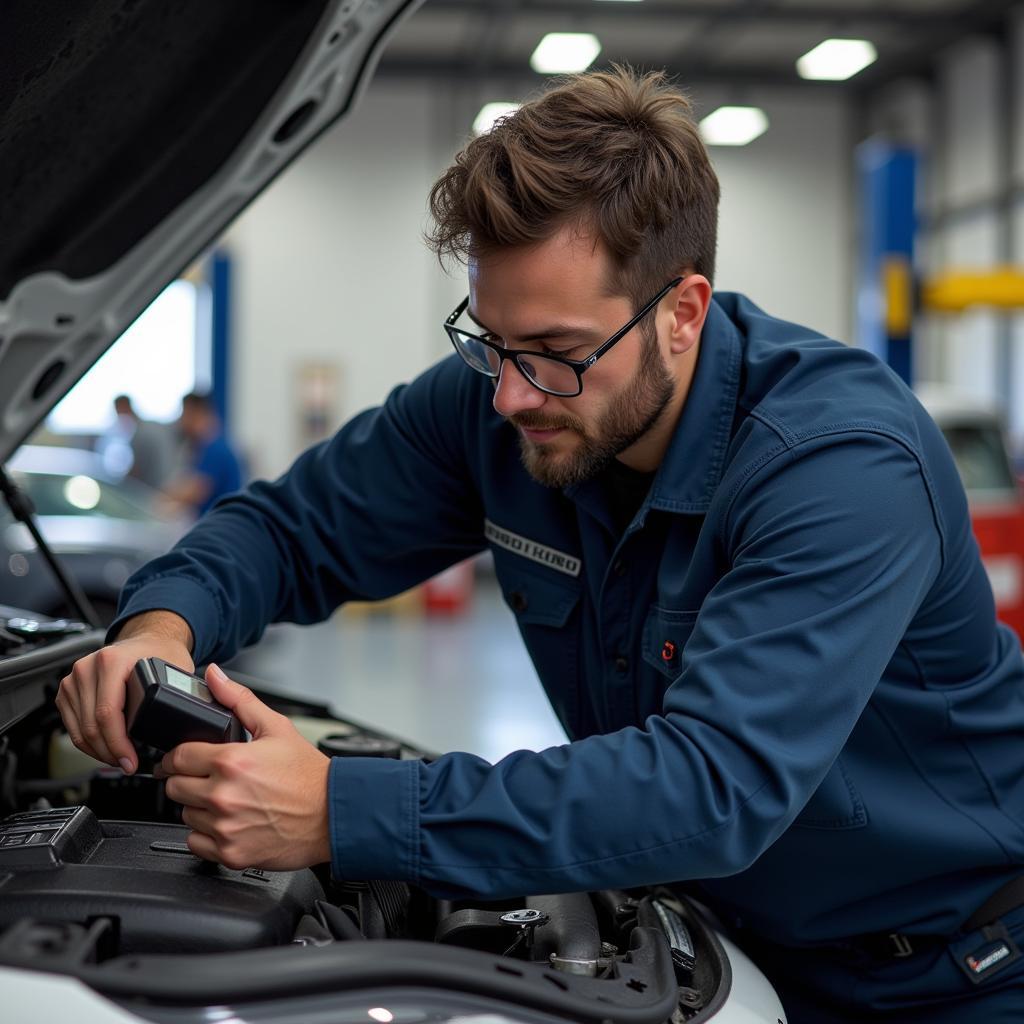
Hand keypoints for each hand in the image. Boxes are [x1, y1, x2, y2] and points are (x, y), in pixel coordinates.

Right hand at [56, 612, 193, 772]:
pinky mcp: (68, 690)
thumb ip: (177, 693)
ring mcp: (74, 679)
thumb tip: (183, 726)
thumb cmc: (160, 652)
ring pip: (79, 730)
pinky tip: (105, 748)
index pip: (107, 713)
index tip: (131, 761)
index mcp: (112, 661)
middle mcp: (88, 668)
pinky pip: (72, 726)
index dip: (118, 744)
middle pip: (91, 726)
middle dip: (110, 753)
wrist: (147, 639)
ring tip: (119, 759)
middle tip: (128, 765)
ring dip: (98, 751)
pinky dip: (88, 742)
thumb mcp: (174, 669)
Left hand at [159, 664, 331, 870]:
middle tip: (213, 779)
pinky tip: (230, 822)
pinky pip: (195, 843)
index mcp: (231, 761)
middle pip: (175, 787)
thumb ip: (239, 699)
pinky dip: (207, 835)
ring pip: (186, 815)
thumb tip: (215, 676)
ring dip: (200, 807)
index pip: (177, 757)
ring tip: (229, 800)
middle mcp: (223, 795)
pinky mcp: (229, 854)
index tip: (186, 760)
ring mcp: (225, 827)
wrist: (333, 814)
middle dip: (189, 780)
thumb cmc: (308, 774)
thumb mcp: (277, 727)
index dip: (180, 756)